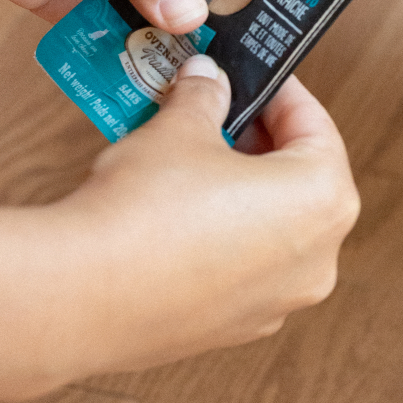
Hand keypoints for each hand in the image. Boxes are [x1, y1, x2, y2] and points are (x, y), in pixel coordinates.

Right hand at [0, 56, 359, 398]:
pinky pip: (246, 262)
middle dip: (259, 138)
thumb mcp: (182, 127)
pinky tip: (183, 207)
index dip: (280, 93)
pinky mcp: (239, 326)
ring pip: (274, 222)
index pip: (316, 125)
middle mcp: (317, 257)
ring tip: (198, 152)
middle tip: (223, 110)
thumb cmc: (144, 213)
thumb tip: (209, 78)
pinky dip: (226, 231)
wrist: (78, 298)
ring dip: (242, 185)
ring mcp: (281, 299)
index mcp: (324, 200)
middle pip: (300, 176)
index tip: (256, 76)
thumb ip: (207, 95)